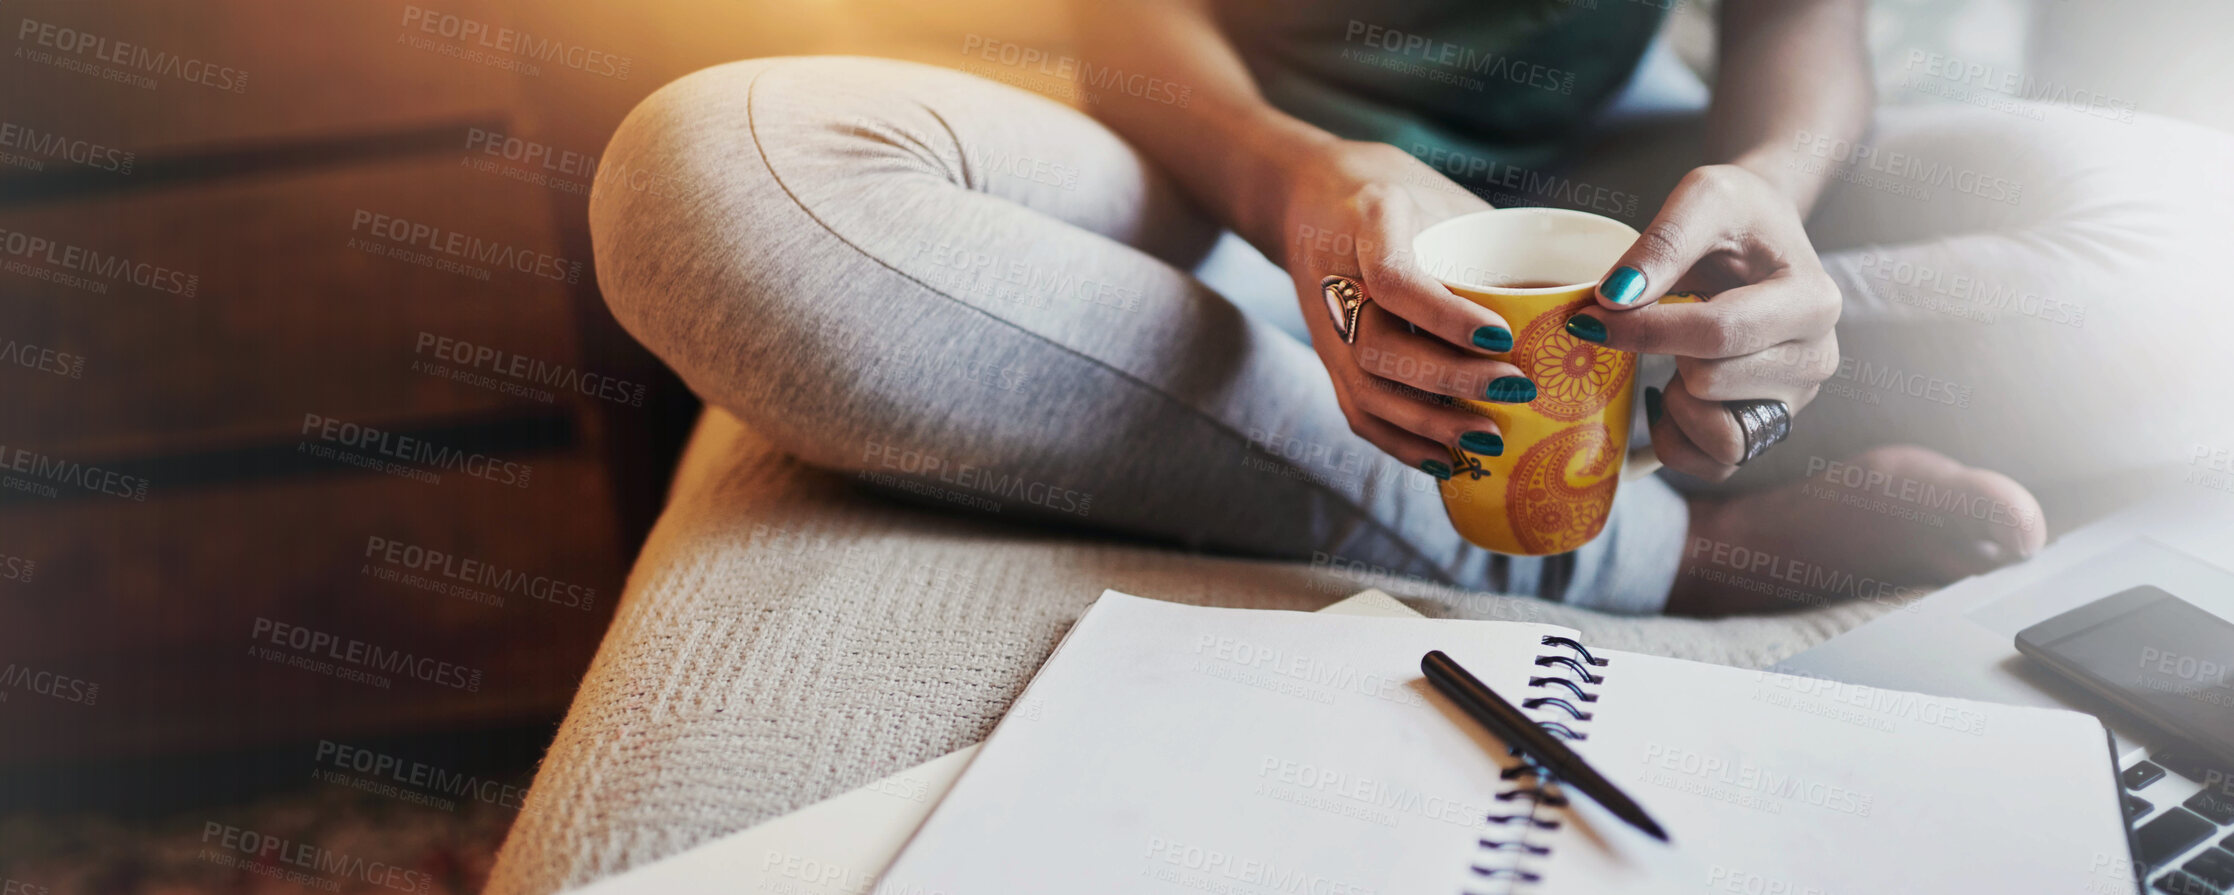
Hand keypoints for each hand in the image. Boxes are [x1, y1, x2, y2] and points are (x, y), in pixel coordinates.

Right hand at [1278, 140, 1521, 479]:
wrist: (1308, 195)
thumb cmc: (1401, 196)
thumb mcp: (1446, 199)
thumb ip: (1491, 250)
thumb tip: (1577, 308)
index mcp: (1370, 218)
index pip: (1395, 279)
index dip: (1446, 317)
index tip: (1503, 337)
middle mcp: (1335, 275)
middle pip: (1379, 346)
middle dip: (1450, 379)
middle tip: (1516, 388)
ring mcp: (1325, 322)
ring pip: (1367, 389)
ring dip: (1429, 423)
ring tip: (1490, 438)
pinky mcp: (1326, 356)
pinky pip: (1356, 412)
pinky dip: (1400, 443)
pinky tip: (1445, 460)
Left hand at [1573, 164, 1841, 481]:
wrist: (1761, 236)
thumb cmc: (1735, 214)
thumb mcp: (1702, 198)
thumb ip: (1661, 243)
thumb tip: (1615, 298)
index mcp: (1812, 301)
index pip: (1718, 334)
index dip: (1645, 330)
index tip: (1591, 317)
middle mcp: (1817, 358)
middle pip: (1711, 384)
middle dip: (1660, 355)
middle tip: (1642, 326)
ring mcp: (1795, 400)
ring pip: (1720, 437)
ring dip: (1677, 403)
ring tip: (1674, 360)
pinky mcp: (1769, 427)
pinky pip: (1714, 465)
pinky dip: (1679, 438)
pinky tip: (1670, 395)